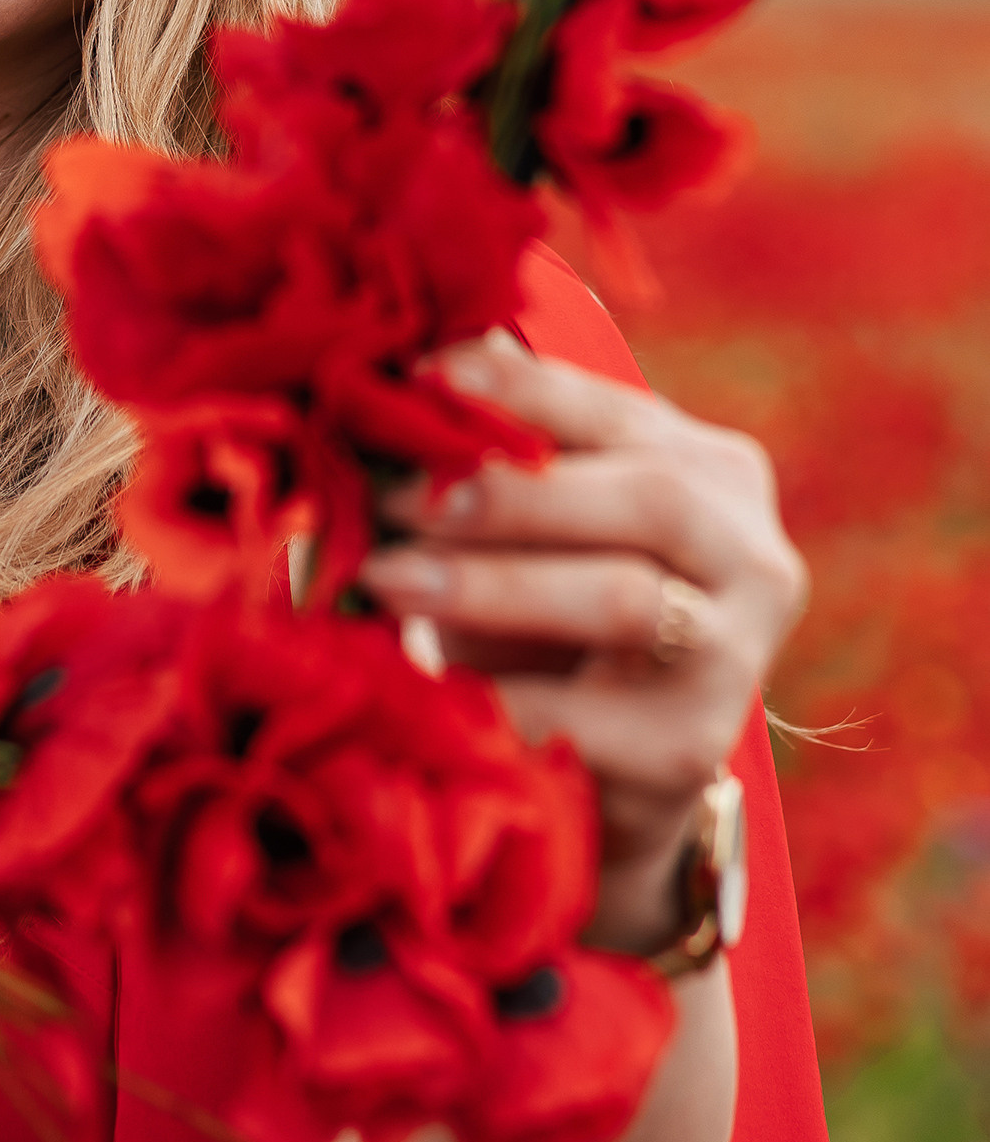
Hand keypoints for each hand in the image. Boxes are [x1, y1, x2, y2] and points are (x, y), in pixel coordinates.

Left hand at [359, 330, 807, 954]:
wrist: (606, 767)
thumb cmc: (551, 611)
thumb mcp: (535, 524)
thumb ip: (501, 455)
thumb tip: (410, 378)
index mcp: (714, 473)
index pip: (619, 410)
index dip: (525, 390)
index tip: (428, 374)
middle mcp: (752, 556)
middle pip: (649, 499)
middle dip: (513, 494)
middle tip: (397, 497)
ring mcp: (735, 657)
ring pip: (626, 600)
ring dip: (495, 585)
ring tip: (388, 579)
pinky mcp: (691, 749)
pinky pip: (585, 715)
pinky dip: (498, 693)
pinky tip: (428, 682)